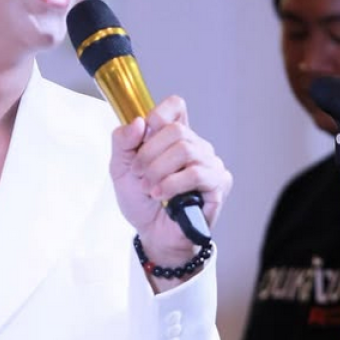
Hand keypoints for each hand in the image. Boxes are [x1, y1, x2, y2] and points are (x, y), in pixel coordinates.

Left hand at [110, 95, 231, 270]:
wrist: (152, 233)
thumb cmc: (141, 199)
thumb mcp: (120, 168)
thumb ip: (123, 142)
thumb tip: (139, 122)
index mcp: (173, 136)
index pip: (176, 106)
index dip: (158, 116)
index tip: (142, 136)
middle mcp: (195, 145)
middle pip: (177, 130)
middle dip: (150, 154)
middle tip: (140, 175)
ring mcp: (210, 163)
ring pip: (186, 150)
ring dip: (159, 171)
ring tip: (149, 188)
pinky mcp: (218, 184)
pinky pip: (197, 174)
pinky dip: (172, 184)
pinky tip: (161, 195)